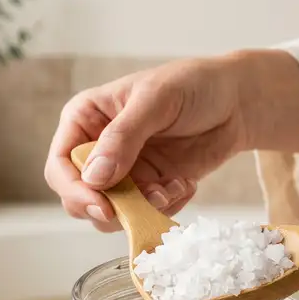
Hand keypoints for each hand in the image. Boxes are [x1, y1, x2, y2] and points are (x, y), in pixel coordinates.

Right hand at [45, 51, 298, 231]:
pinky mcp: (150, 188)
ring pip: (112, 214)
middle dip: (109, 208)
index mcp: (86, 119)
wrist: (237, 102)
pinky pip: (146, 215)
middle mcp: (98, 149)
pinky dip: (166, 207)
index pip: (61, 164)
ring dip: (143, 210)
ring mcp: (124, 172)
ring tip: (173, 186)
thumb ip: (123, 137)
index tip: (101, 205)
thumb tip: (94, 177)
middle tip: (142, 205)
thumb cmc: (193, 85)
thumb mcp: (155, 101)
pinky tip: (185, 183)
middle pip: (79, 198)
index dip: (75, 190)